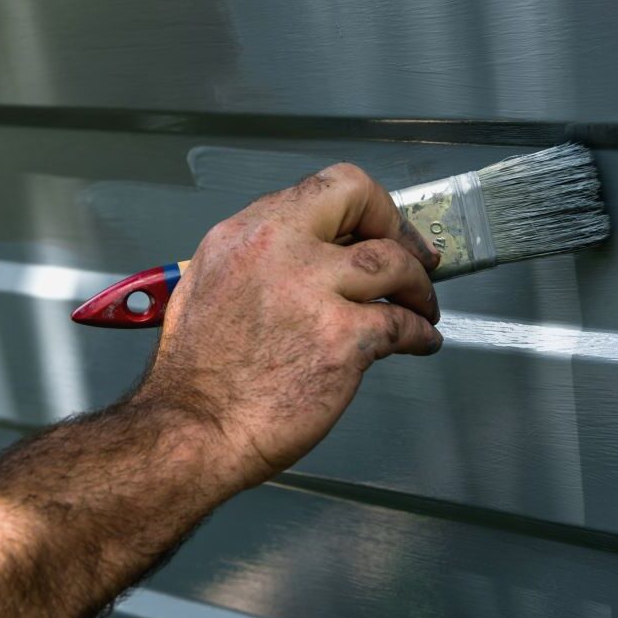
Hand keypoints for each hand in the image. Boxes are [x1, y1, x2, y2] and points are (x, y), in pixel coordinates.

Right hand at [140, 164, 441, 489]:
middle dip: (401, 229)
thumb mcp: (211, 286)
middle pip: (363, 203)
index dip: (366, 208)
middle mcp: (278, 251)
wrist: (194, 429)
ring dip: (418, 287)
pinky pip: (402, 325)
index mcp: (245, 235)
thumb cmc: (198, 373)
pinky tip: (421, 341)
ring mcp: (312, 293)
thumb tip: (311, 257)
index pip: (324, 189)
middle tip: (419, 258)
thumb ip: (261, 261)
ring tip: (423, 307)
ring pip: (393, 264)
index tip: (379, 228)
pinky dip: (420, 333)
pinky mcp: (340, 341)